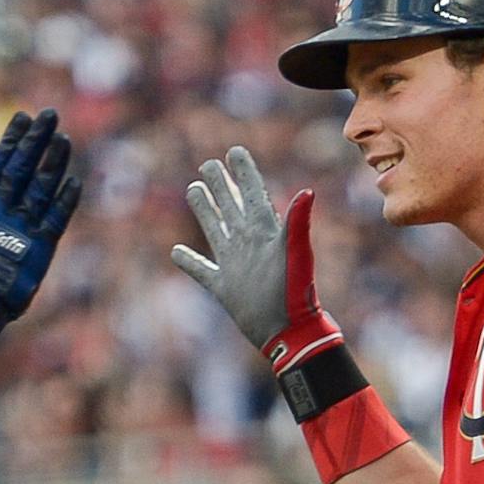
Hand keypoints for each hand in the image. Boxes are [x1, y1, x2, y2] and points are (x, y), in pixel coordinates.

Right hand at [172, 145, 342, 370]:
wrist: (287, 332)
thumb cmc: (295, 295)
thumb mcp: (297, 256)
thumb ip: (298, 225)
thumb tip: (307, 192)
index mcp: (265, 232)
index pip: (252, 193)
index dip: (244, 172)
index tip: (234, 151)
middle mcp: (248, 243)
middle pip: (231, 205)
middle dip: (220, 184)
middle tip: (208, 164)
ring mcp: (235, 264)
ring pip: (215, 229)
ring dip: (205, 210)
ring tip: (193, 190)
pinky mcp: (224, 288)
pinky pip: (202, 270)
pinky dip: (189, 261)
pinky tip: (176, 252)